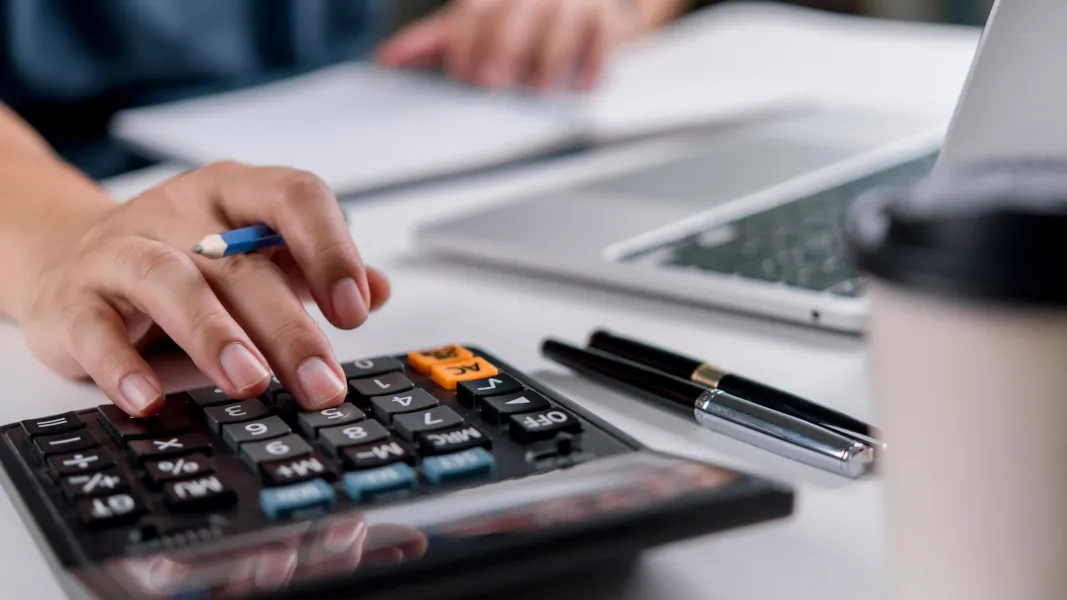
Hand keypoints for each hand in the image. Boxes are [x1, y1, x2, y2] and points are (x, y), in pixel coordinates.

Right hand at [18, 161, 388, 415]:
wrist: (68, 256)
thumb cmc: (182, 258)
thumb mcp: (254, 255)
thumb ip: (314, 271)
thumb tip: (379, 291)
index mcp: (235, 193)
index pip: (294, 196)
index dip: (330, 248)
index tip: (355, 308)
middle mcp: (179, 212)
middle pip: (242, 263)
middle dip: (288, 328)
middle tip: (321, 382)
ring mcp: (121, 251)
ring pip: (170, 283)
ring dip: (214, 335)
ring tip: (251, 382)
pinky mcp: (73, 299)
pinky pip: (96, 330)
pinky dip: (122, 366)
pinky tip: (150, 398)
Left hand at [376, 0, 663, 91]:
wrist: (587, 3)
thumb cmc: (524, 17)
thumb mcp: (479, 21)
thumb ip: (436, 40)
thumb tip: (389, 60)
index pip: (475, 9)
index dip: (465, 41)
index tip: (462, 73)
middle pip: (513, 13)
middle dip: (502, 47)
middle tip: (493, 82)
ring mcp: (571, 1)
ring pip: (559, 23)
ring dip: (547, 59)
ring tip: (537, 88)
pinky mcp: (605, 18)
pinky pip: (602, 36)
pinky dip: (592, 63)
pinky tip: (580, 85)